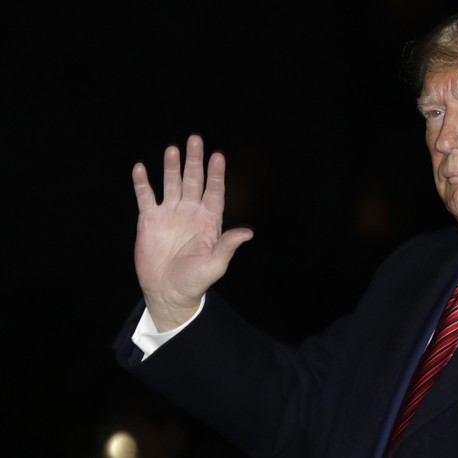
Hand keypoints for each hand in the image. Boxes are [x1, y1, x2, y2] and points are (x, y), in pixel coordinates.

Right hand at [132, 134, 252, 331]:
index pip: (215, 191)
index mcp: (209, 220)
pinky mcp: (149, 220)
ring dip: (171, 167)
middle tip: (195, 139)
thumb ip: (228, 246)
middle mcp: (190, 212)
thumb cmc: (195, 280)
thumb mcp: (215, 265)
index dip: (216, 175)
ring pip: (171, 184)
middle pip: (193, 181)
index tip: (218, 156)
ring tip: (172, 150)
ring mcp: (170, 213)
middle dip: (194, 161)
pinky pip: (146, 197)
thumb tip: (248, 232)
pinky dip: (142, 183)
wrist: (168, 292)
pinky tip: (141, 169)